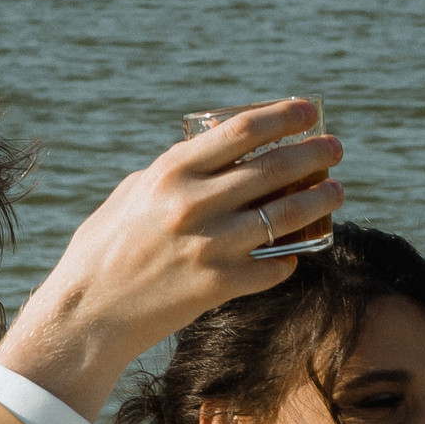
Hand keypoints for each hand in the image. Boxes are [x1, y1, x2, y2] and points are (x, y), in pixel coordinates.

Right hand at [0, 100, 343, 418]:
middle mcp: (194, 204)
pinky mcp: (219, 286)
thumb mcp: (133, 194)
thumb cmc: (106, 248)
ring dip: (319, 200)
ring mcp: (210, 247)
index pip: (242, 131)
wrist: (88, 313)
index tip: (308, 110)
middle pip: (275, 168)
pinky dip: (291, 257)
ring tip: (336, 191)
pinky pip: (275, 266)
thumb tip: (217, 159)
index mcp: (170, 172)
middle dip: (314, 153)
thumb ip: (176, 174)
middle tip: (335, 149)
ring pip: (286, 216)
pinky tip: (299, 251)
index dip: (283, 116)